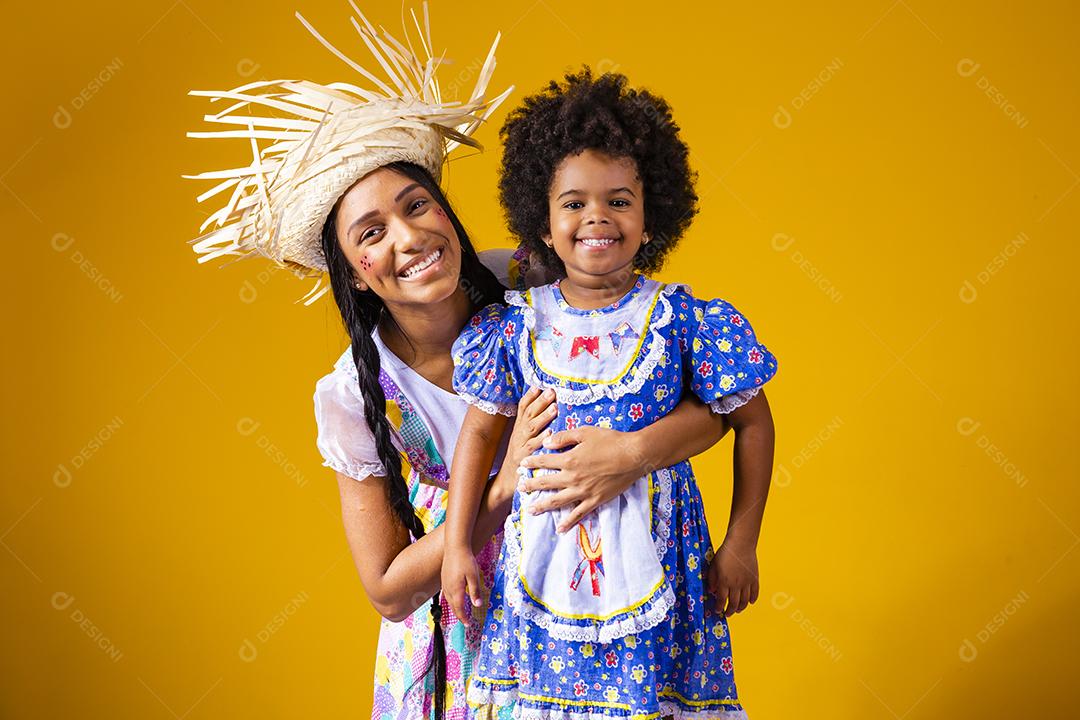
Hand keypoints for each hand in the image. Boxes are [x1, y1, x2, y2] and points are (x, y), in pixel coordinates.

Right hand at [442, 545, 484, 623]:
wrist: (455, 545)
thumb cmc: (465, 559)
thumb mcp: (474, 576)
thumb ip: (475, 592)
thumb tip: (477, 605)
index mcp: (456, 589)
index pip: (459, 608)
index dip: (463, 617)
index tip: (467, 624)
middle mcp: (448, 588)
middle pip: (453, 606)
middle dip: (459, 614)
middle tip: (464, 621)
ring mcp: (445, 582)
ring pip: (448, 600)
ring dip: (454, 607)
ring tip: (459, 612)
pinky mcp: (444, 577)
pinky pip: (446, 593)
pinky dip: (450, 599)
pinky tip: (451, 598)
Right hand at [492, 387, 558, 498]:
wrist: (505, 482)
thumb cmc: (520, 459)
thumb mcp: (524, 440)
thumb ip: (532, 426)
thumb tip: (548, 410)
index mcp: (519, 428)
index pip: (523, 408)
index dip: (530, 396)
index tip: (538, 386)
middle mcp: (518, 434)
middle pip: (529, 414)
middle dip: (540, 402)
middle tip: (551, 391)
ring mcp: (519, 446)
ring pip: (531, 428)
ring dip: (543, 417)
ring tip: (554, 408)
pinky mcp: (522, 458)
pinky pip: (532, 447)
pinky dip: (541, 439)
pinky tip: (550, 433)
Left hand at [518, 426, 644, 532]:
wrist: (634, 455)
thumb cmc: (611, 440)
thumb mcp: (585, 432)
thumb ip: (564, 437)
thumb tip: (547, 443)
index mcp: (569, 459)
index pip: (544, 462)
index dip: (531, 463)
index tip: (522, 465)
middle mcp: (572, 478)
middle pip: (546, 483)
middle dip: (531, 485)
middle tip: (520, 488)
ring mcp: (583, 491)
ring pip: (557, 501)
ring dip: (542, 506)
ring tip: (531, 510)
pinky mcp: (595, 501)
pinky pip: (578, 514)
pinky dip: (568, 522)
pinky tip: (560, 528)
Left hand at [707, 538, 759, 616]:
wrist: (740, 543)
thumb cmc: (725, 553)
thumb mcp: (713, 565)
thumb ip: (712, 579)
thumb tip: (712, 591)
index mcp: (724, 581)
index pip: (722, 600)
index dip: (719, 607)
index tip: (718, 610)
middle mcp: (736, 584)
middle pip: (734, 604)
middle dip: (730, 611)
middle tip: (727, 614)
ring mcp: (747, 582)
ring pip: (745, 601)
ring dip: (741, 608)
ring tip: (738, 610)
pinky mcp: (754, 578)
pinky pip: (755, 593)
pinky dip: (753, 599)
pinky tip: (750, 602)